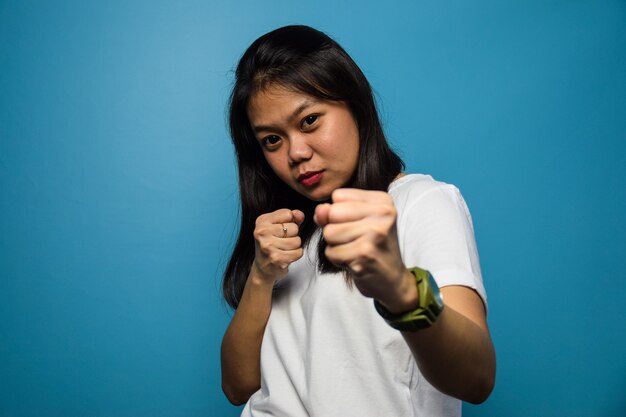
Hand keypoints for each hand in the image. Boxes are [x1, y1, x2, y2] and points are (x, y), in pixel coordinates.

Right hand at [251, 208, 304, 283]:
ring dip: (294, 246)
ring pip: (297, 241)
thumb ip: (291, 218)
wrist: (263, 268)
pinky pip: (298, 252)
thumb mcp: (278, 226)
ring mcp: (268, 246)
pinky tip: (286, 256)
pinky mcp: (277, 259)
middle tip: (282, 242)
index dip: (289, 222)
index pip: (288, 214)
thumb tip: (300, 214)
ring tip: (284, 249)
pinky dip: (296, 255)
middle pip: (294, 228)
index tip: (280, 230)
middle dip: (293, 235)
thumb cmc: (272, 244)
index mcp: (262, 221)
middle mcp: (262, 233)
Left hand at [314, 189, 416, 311]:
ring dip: (336, 246)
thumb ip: (334, 212)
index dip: (339, 213)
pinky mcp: (365, 254)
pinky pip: (331, 252)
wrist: (392, 279)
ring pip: (329, 233)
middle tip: (356, 240)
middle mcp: (383, 214)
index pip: (338, 196)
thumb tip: (320, 210)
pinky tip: (354, 261)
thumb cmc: (373, 247)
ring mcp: (375, 234)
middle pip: (331, 213)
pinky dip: (338, 260)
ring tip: (355, 250)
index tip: (358, 226)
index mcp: (383, 201)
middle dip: (335, 230)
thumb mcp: (357, 222)